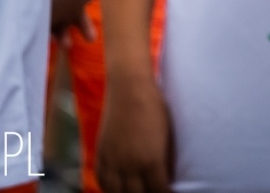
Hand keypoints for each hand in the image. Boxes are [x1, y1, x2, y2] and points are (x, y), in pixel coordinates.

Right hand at [96, 75, 171, 192]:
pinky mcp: (101, 152)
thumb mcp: (167, 135)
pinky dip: (109, 187)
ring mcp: (113, 160)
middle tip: (153, 192)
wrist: (129, 87)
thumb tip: (168, 177)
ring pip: (116, 192)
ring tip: (135, 192)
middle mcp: (130, 165)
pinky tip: (116, 188)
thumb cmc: (155, 108)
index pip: (158, 191)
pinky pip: (101, 179)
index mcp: (151, 160)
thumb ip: (166, 159)